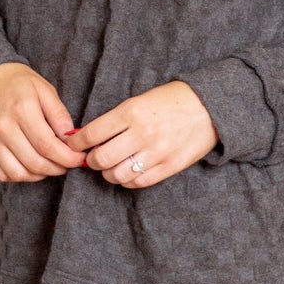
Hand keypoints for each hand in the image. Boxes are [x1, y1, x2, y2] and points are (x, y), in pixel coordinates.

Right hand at [0, 63, 85, 181]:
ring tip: (51, 165)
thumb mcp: (44, 89)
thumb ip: (59, 115)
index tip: (79, 159)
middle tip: (68, 163)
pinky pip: (3, 174)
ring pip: (19, 174)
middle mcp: (3, 128)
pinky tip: (31, 167)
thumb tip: (72, 138)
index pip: (48, 146)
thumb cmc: (16, 83)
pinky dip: (20, 176)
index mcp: (22, 110)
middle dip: (58, 168)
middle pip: (36, 163)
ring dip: (40, 175)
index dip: (68, 158)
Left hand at [67, 80, 218, 187]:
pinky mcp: (169, 167)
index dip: (77, 143)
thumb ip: (114, 119)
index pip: (91, 134)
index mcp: (131, 111)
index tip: (74, 144)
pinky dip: (127, 180)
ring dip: (109, 173)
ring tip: (112, 165)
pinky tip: (128, 171)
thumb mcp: (139, 100)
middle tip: (92, 157)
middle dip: (91, 160)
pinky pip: (137, 183)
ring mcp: (156, 152)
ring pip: (117, 175)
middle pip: (101, 159)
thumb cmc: (171, 100)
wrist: (209, 108)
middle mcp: (142, 133)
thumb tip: (85, 136)